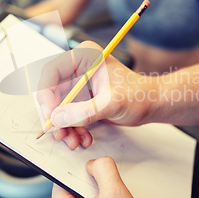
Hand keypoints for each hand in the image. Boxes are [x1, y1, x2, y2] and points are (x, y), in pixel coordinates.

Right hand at [36, 41, 154, 148]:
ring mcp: (79, 84)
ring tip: (75, 140)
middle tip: (61, 134)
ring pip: (58, 107)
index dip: (46, 95)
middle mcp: (78, 68)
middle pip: (52, 92)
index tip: (50, 116)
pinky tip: (83, 137)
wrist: (152, 104)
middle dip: (56, 117)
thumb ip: (84, 111)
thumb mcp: (112, 103)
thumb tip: (58, 118)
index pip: (52, 72)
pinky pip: (67, 115)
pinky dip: (72, 129)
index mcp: (84, 56)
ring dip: (64, 127)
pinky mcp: (82, 99)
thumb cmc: (140, 95)